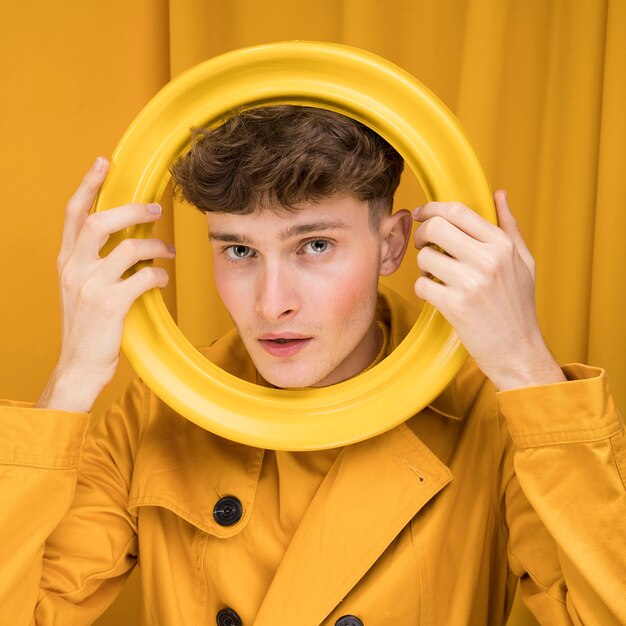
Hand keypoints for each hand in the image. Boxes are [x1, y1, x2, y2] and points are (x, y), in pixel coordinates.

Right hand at [37, 157, 174, 410]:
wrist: (79, 365)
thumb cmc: (88, 326)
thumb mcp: (82, 287)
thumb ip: (96, 262)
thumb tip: (129, 238)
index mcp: (66, 261)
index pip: (73, 213)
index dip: (88, 185)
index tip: (103, 163)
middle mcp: (74, 269)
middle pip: (100, 221)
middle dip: (132, 209)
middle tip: (156, 208)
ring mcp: (90, 286)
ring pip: (129, 247)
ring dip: (155, 246)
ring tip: (167, 251)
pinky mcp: (110, 304)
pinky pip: (144, 277)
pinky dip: (159, 275)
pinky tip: (162, 280)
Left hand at [412, 191, 564, 390]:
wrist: (517, 350)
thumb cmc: (518, 305)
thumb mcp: (524, 262)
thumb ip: (509, 226)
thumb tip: (499, 194)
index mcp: (502, 245)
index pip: (457, 211)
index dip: (431, 208)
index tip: (421, 214)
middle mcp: (487, 260)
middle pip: (434, 227)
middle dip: (421, 235)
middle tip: (425, 247)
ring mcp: (470, 283)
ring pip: (424, 257)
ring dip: (423, 266)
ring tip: (435, 276)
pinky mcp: (454, 306)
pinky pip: (421, 285)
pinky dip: (423, 289)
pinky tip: (436, 295)